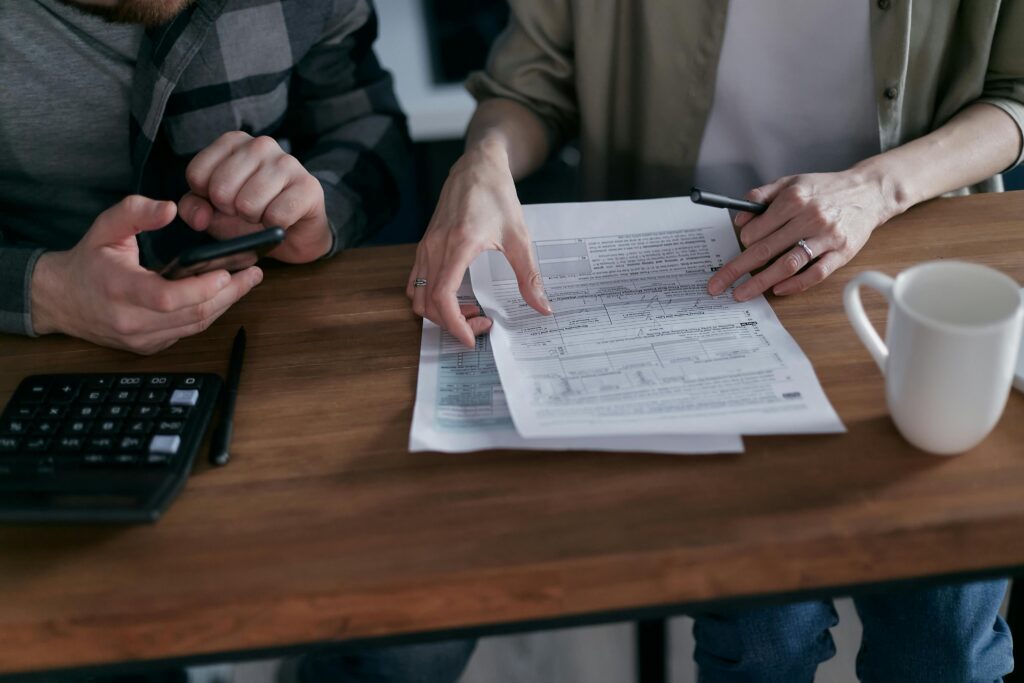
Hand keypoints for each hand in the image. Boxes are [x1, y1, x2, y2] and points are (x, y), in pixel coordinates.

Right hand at [31, 195, 261, 354]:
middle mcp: (130, 321)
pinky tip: (224, 297)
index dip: (202, 288)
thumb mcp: (104, 227)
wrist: (60, 299)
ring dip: (225, 305)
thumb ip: (136, 212)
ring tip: (247, 283)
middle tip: (254, 274)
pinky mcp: (148, 347)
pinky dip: (208, 315)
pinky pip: (186, 333)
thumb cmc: (88, 261)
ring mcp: (140, 339)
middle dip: (229, 294)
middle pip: (192, 315)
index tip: (228, 272)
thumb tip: (170, 209)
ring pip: (194, 327)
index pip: (168, 297)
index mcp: (119, 290)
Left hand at [178, 131, 331, 263]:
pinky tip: (282, 220)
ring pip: (248, 204)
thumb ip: (193, 209)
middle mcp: (260, 145)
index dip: (207, 199)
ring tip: (265, 213)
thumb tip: (200, 218)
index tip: (225, 200)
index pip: (197, 174)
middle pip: (220, 189)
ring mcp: (287, 162)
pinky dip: (274, 226)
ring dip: (254, 219)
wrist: (293, 233)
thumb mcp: (213, 211)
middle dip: (231, 210)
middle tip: (247, 209)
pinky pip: (276, 216)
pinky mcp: (308, 186)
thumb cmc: (251, 214)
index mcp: (233, 142)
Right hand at [408, 140, 551, 346]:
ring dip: (441, 312)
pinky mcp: (424, 246)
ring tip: (471, 310)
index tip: (472, 338)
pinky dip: (430, 298)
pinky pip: (415, 282)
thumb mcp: (520, 237)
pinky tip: (456, 295)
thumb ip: (529, 276)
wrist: (477, 166)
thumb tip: (542, 307)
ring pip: (419, 296)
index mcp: (459, 244)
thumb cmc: (497, 196)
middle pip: (429, 303)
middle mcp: (436, 247)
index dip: (454, 324)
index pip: (443, 296)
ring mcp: (426, 247)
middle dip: (453, 323)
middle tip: (482, 323)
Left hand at [706, 171, 892, 300]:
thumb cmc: (825, 189)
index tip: (742, 245)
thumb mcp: (791, 182)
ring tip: (741, 293)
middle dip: (737, 269)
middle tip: (717, 285)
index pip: (757, 228)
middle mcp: (809, 218)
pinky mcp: (842, 253)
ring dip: (760, 282)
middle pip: (765, 250)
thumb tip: (739, 218)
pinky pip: (815, 273)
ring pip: (787, 264)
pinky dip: (795, 284)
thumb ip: (762, 196)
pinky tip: (777, 290)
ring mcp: (826, 237)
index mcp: (794, 199)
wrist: (868, 191)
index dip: (744, 240)